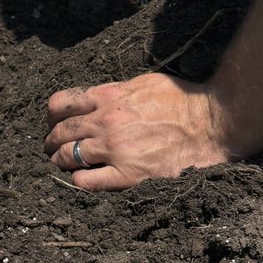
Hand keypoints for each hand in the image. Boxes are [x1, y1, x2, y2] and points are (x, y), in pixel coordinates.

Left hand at [44, 74, 231, 188]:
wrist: (212, 123)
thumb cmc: (183, 100)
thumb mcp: (144, 83)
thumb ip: (116, 91)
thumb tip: (97, 97)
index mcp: (108, 97)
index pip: (62, 105)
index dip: (53, 116)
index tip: (54, 123)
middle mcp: (106, 122)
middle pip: (61, 132)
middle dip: (51, 141)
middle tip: (50, 148)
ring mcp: (115, 149)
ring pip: (69, 155)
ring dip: (59, 161)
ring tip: (59, 164)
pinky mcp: (128, 173)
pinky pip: (88, 180)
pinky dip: (79, 180)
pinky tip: (80, 179)